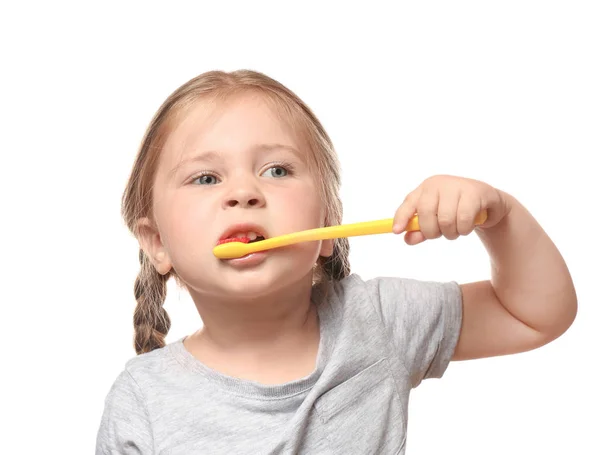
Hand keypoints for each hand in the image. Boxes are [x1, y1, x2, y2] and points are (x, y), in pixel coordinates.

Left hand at [392, 175, 510, 244]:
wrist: (488, 203)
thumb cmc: (457, 210)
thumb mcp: (436, 221)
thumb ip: (420, 230)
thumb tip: (407, 239)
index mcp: (425, 188)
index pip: (409, 203)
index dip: (401, 217)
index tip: (396, 231)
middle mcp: (438, 184)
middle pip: (426, 214)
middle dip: (433, 232)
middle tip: (442, 234)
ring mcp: (456, 186)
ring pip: (445, 220)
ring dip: (451, 233)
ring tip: (458, 229)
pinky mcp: (474, 192)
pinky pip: (463, 220)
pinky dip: (465, 229)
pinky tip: (469, 225)